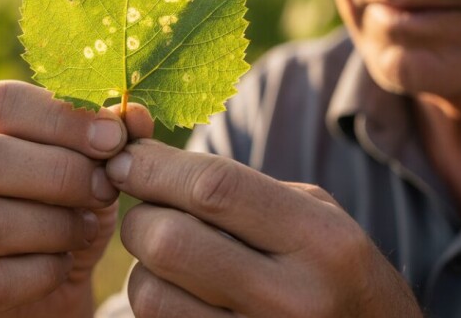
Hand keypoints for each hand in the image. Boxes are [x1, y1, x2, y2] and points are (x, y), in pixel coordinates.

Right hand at [0, 81, 152, 316]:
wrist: (43, 283)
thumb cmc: (60, 207)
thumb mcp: (87, 166)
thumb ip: (110, 136)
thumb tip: (135, 115)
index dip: (60, 118)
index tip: (113, 139)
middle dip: (57, 173)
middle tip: (106, 189)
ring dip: (50, 226)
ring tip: (87, 229)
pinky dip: (36, 274)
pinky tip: (62, 267)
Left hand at [107, 139, 421, 316]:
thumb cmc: (336, 271)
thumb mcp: (315, 216)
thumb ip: (241, 189)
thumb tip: (143, 162)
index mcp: (321, 241)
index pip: (214, 187)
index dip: (155, 168)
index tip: (124, 157)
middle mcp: (291, 297)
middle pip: (169, 241)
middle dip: (140, 217)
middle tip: (149, 212)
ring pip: (150, 294)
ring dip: (144, 267)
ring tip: (170, 260)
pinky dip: (157, 302)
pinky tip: (181, 292)